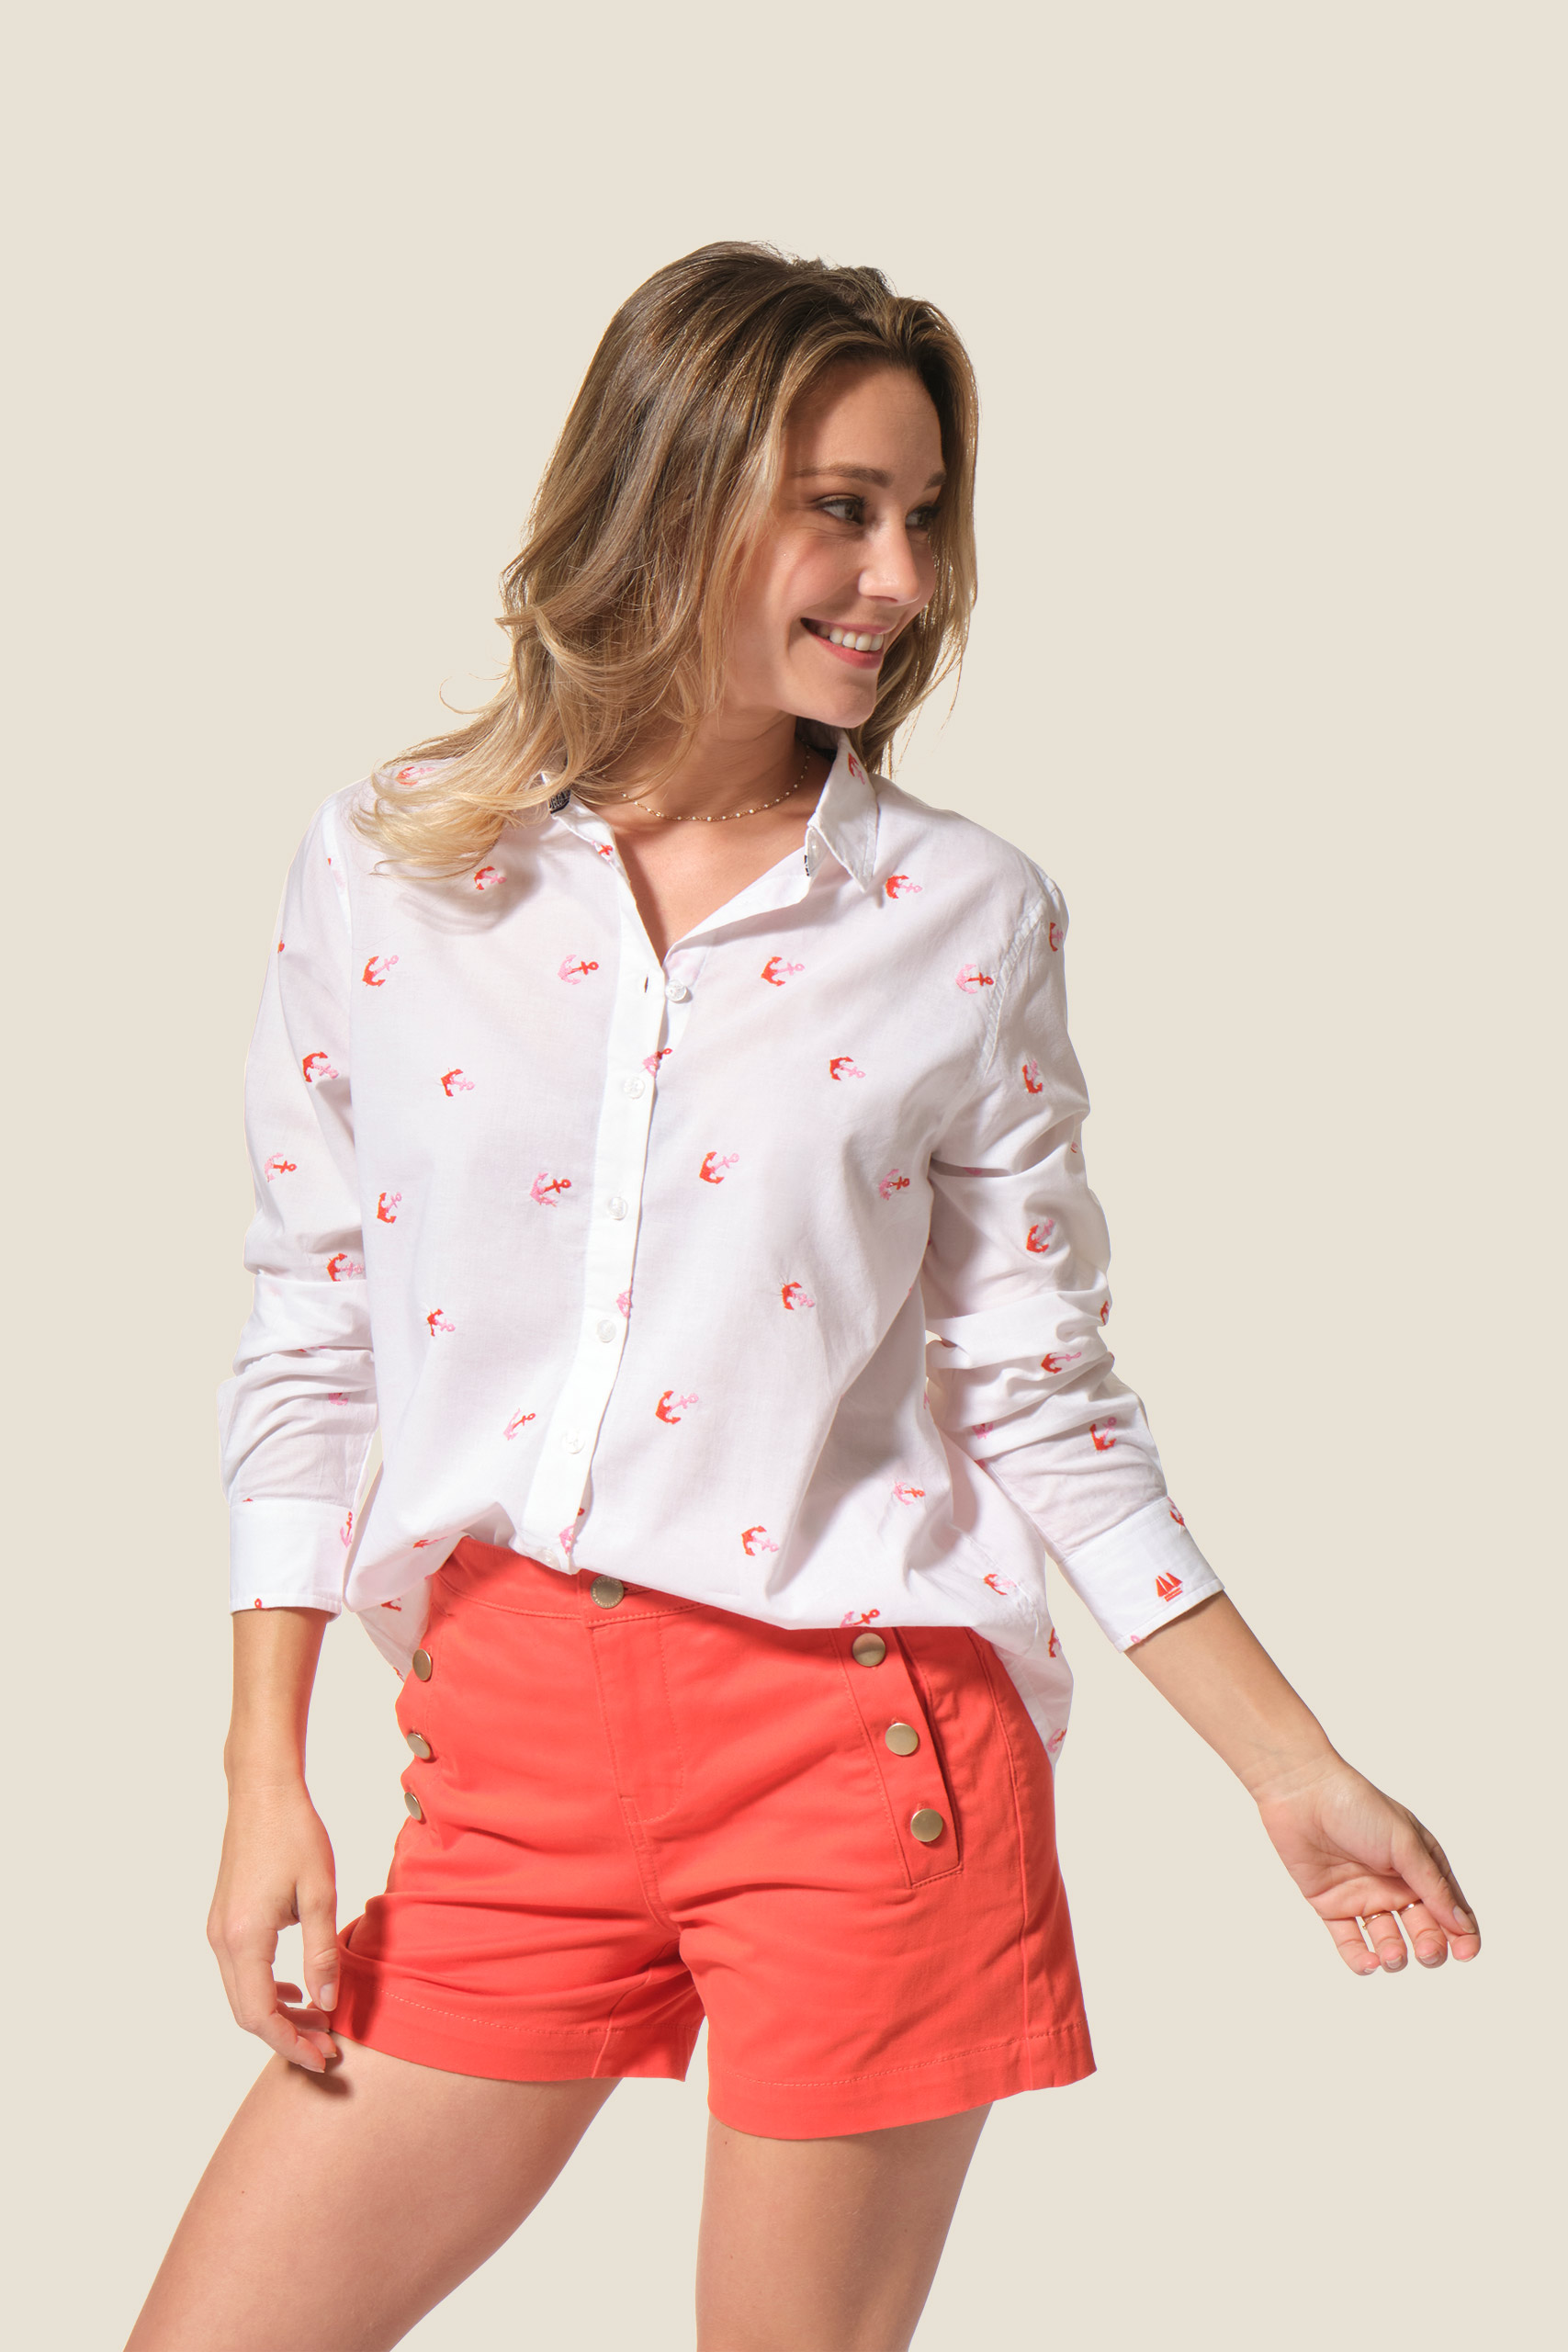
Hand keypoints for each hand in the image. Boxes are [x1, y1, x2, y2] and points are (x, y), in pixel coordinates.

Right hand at [207, 1778, 341, 2070]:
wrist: (262, 1791)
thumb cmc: (295, 1834)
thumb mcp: (319, 1894)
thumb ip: (321, 1953)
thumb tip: (326, 2004)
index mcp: (244, 1938)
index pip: (260, 2015)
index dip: (291, 2043)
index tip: (325, 2057)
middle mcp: (221, 1940)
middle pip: (247, 2013)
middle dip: (286, 2037)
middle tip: (327, 2049)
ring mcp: (218, 1930)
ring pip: (242, 1994)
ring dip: (278, 2015)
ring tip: (318, 2022)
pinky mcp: (225, 1919)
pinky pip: (241, 1971)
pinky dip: (267, 1990)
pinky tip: (298, 1990)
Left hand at [1255, 1757, 1481, 1975]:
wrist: (1301, 1794)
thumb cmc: (1358, 1807)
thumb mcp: (1404, 1844)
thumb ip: (1432, 1886)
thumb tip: (1463, 1926)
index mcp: (1420, 1865)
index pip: (1450, 1908)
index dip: (1463, 1935)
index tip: (1465, 1954)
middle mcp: (1395, 1884)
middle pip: (1423, 1930)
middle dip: (1430, 1947)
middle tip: (1427, 1953)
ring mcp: (1364, 1896)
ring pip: (1389, 1941)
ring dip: (1395, 1955)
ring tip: (1392, 1956)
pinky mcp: (1332, 1905)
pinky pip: (1349, 1941)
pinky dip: (1360, 1959)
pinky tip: (1369, 1964)